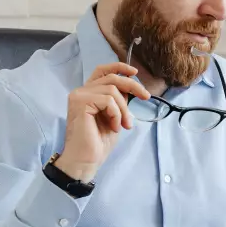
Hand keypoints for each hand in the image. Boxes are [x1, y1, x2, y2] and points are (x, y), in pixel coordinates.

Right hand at [54, 63, 149, 182]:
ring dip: (124, 109)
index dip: (119, 67)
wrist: (86, 160)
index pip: (102, 70)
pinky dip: (116, 113)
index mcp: (88, 93)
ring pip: (112, 90)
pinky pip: (108, 100)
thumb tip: (129, 87)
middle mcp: (81, 91)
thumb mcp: (115, 115)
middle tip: (146, 97)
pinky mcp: (80, 103)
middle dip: (133, 86)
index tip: (135, 72)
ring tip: (124, 125)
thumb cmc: (98, 142)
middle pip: (112, 78)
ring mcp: (78, 96)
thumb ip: (118, 100)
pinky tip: (114, 127)